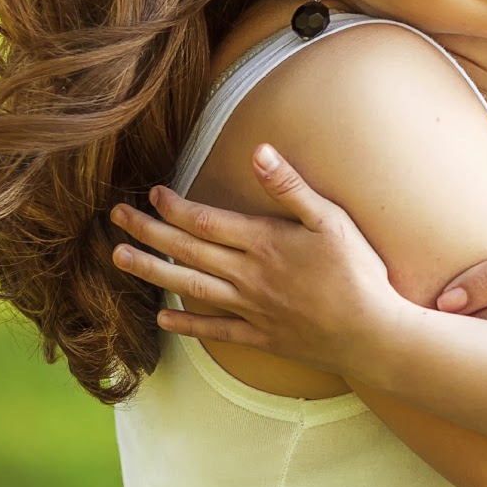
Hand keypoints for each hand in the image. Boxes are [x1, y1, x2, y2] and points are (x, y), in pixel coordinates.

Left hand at [106, 144, 405, 377]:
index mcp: (262, 242)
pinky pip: (214, 330)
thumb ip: (291, 187)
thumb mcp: (331, 220)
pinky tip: (162, 318)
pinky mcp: (260, 335)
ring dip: (152, 271)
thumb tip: (259, 151)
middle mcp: (247, 275)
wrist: (371, 333)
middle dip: (147, 232)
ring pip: (189, 287)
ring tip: (119, 258)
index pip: (204, 220)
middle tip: (115, 217)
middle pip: (187, 250)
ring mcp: (250, 308)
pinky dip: (186, 324)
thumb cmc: (358, 272)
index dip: (173, 206)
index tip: (151, 193)